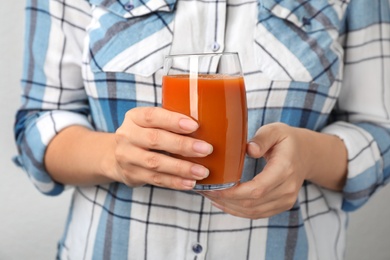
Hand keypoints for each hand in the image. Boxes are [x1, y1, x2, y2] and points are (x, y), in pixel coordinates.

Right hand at [111, 107, 212, 189]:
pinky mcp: (132, 175)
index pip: (152, 116)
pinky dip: (175, 182)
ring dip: (181, 168)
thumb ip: (172, 122)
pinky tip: (190, 183)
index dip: (173, 121)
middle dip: (183, 146)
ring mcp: (127, 157)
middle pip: (155, 140)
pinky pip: (155, 180)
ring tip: (202, 171)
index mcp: (135, 117)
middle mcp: (127, 135)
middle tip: (206, 150)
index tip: (195, 126)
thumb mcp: (152, 123)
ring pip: (155, 163)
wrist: (117, 155)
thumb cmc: (146, 134)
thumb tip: (212, 123)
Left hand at [200, 122, 346, 218]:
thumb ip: (262, 138)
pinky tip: (223, 203)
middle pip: (252, 203)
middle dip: (225, 200)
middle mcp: (287, 188)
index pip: (257, 189)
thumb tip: (250, 150)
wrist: (307, 154)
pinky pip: (257, 214)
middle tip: (205, 190)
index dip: (233, 193)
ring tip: (210, 196)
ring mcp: (286, 200)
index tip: (214, 188)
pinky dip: (238, 211)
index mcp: (285, 169)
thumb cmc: (287, 140)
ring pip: (253, 212)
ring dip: (229, 207)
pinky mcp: (282, 205)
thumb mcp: (275, 130)